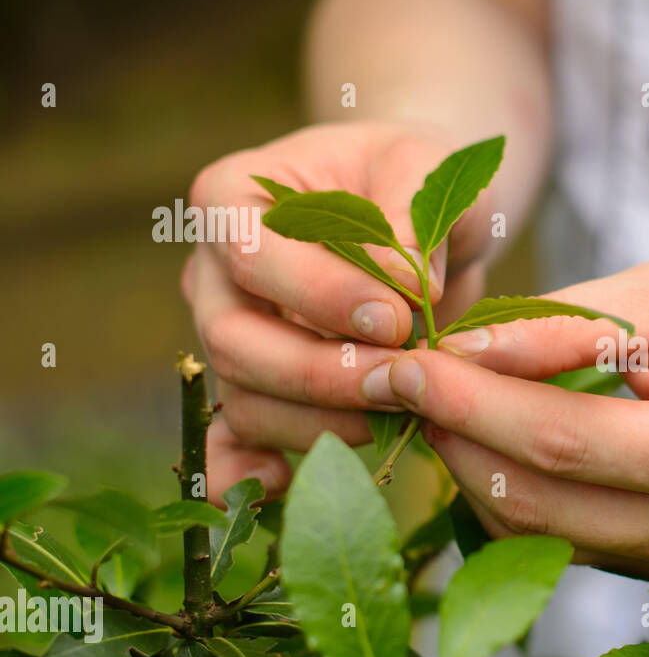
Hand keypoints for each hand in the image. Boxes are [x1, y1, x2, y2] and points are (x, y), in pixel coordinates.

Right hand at [181, 121, 496, 500]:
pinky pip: (237, 444)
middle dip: (322, 372)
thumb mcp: (426, 169)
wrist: (415, 219)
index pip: (252, 252)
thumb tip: (402, 281)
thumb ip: (413, 213)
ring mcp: (230, 336)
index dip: (319, 294)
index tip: (397, 316)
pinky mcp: (258, 390)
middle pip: (235, 341)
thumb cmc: (414, 178)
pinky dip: (255, 477)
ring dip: (324, 422)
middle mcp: (214, 272)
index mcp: (233, 197)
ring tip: (404, 412)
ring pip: (247, 400)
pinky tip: (296, 487)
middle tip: (404, 378)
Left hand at [370, 260, 648, 577]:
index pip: (557, 440)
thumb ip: (565, 325)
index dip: (469, 404)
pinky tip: (481, 437)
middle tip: (396, 378)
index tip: (401, 363)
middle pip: (534, 500)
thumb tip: (463, 350)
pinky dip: (504, 491)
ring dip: (469, 469)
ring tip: (433, 403)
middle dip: (453, 438)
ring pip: (532, 532)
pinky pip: (553, 539)